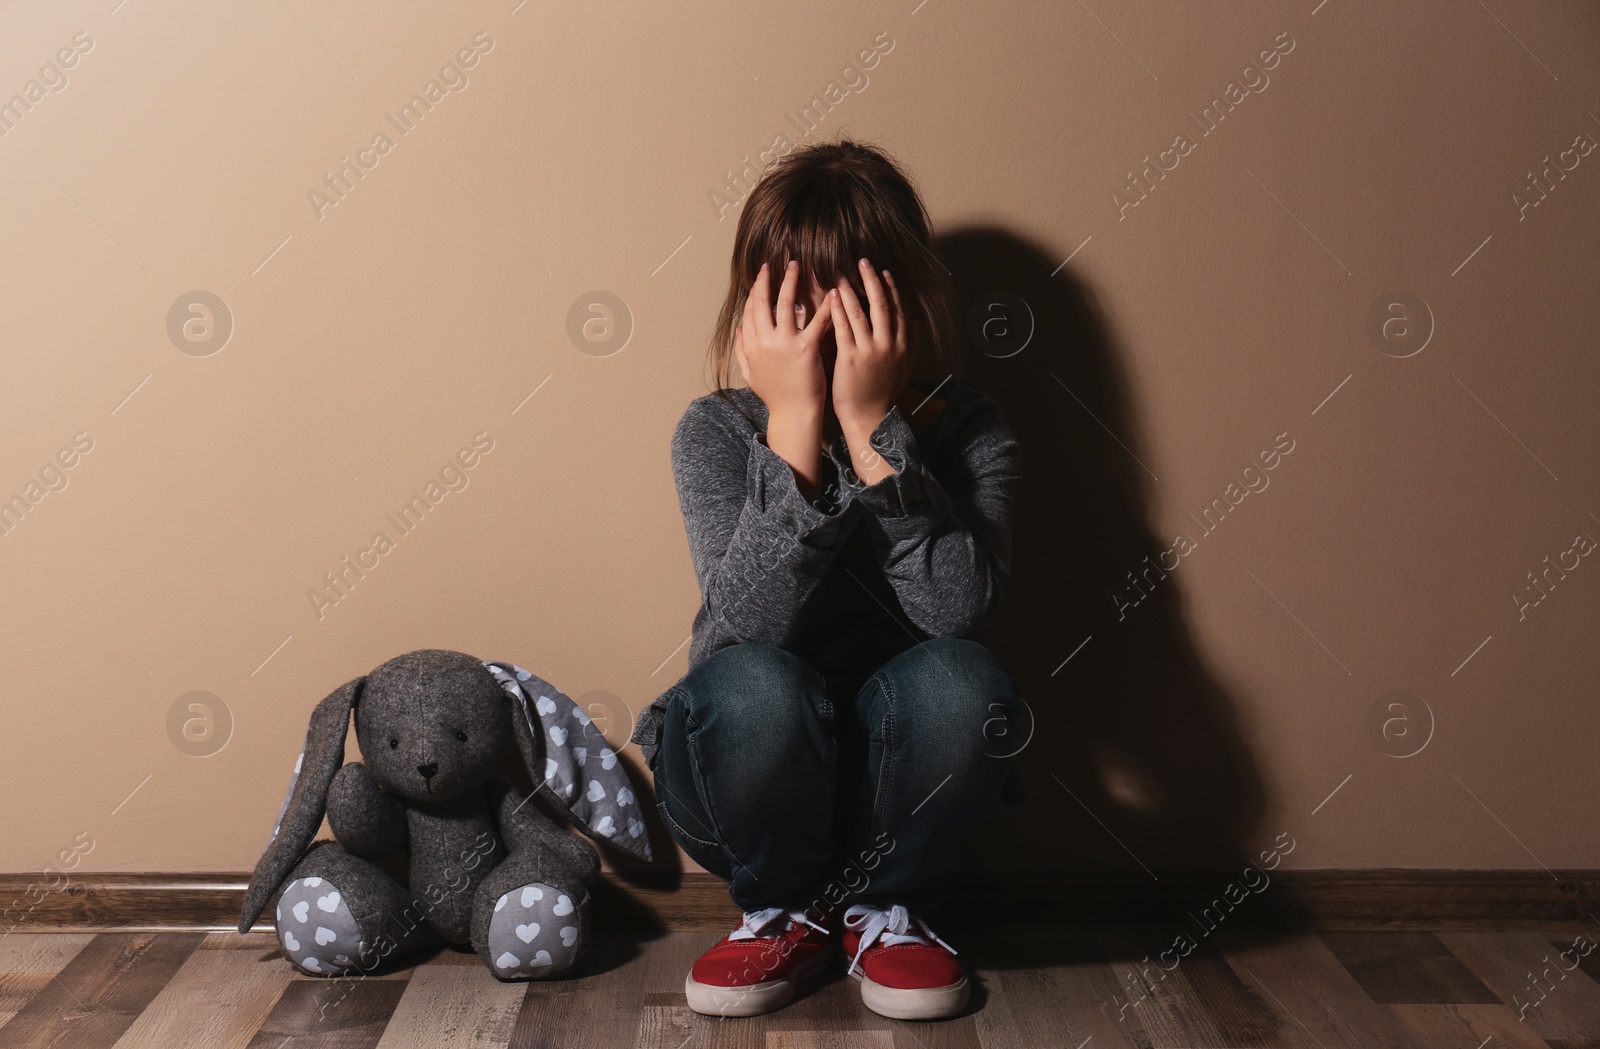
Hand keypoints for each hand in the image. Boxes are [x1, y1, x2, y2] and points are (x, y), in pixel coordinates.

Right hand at [733, 260, 832, 419]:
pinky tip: (832, 290)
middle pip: (762, 301)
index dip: (755, 292)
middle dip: (767, 279)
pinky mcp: (805, 349)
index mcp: (751, 346)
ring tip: (796, 266)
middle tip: (773, 264)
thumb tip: (739, 328)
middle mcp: (764, 341)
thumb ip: (741, 350)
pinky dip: (824, 304)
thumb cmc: (775, 396)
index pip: (750, 311)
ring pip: (785, 303)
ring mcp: (784, 344)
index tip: (761, 279)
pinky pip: (815, 321)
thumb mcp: (751, 374)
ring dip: (790, 281)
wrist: (793, 415)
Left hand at [827, 259, 910, 435]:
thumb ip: (911, 342)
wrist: (869, 417)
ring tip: (841, 273)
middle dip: (872, 280)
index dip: (891, 288)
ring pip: (862, 313)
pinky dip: (839, 310)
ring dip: (851, 290)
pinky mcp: (851, 359)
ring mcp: (870, 351)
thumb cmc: (883, 392)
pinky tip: (833, 296)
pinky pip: (844, 328)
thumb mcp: (903, 366)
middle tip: (862, 260)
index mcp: (902, 345)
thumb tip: (916, 321)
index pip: (898, 309)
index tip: (884, 271)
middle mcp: (889, 344)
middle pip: (882, 304)